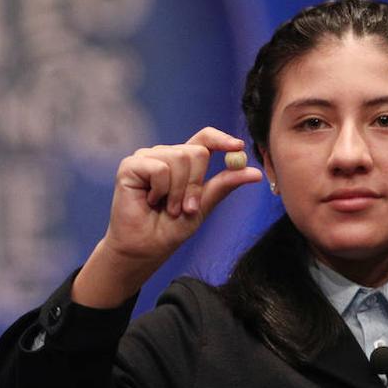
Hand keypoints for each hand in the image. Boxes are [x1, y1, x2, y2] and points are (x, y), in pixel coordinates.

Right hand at [74, 127, 262, 307]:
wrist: (145, 248)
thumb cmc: (169, 229)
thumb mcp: (204, 206)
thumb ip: (224, 185)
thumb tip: (256, 173)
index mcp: (183, 162)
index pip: (205, 139)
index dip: (221, 139)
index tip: (238, 147)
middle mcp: (165, 155)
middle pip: (196, 152)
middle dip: (196, 184)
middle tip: (186, 207)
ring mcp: (147, 158)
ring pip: (179, 159)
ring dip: (177, 192)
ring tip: (167, 208)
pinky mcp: (131, 166)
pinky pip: (159, 168)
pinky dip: (160, 189)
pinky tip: (149, 201)